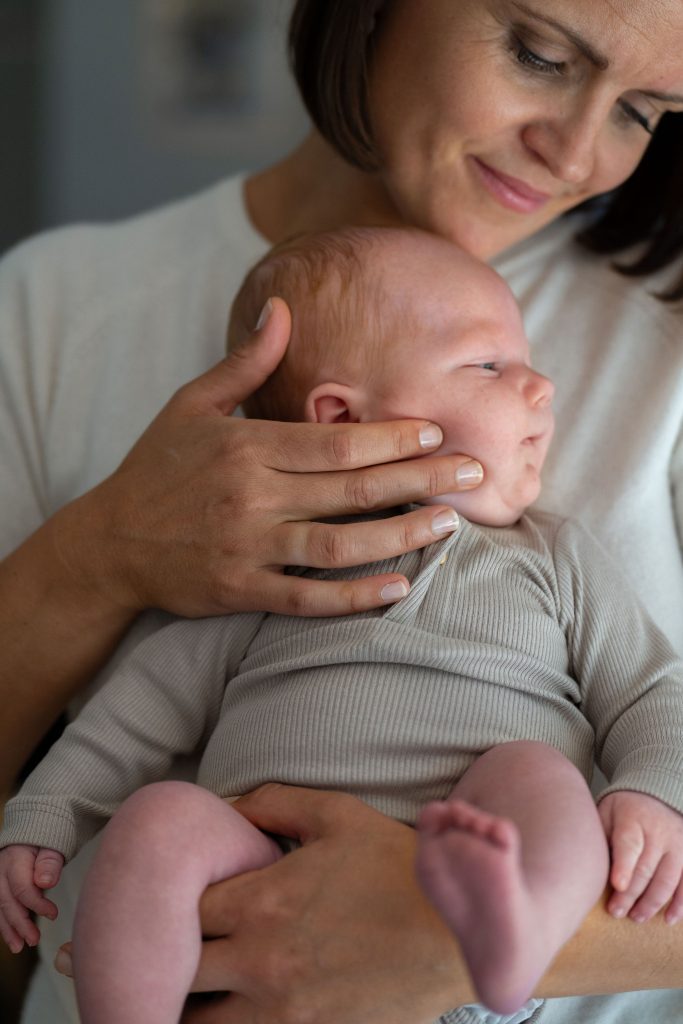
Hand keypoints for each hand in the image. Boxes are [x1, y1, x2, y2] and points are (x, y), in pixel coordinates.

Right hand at [0, 844, 62, 951]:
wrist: (32, 831)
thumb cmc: (45, 838)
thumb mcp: (52, 843)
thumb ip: (49, 862)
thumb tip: (44, 883)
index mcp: (14, 858)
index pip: (22, 888)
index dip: (37, 905)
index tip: (53, 915)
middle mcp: (0, 870)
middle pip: (7, 901)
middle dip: (20, 924)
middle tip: (34, 940)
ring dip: (8, 929)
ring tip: (19, 947)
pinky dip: (4, 923)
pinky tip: (12, 938)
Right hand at [52, 297, 481, 619]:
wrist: (108, 543)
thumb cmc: (155, 468)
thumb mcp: (190, 404)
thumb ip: (244, 362)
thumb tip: (283, 307)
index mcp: (245, 447)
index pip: (333, 442)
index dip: (390, 438)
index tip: (436, 431)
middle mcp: (251, 496)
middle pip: (350, 488)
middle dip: (419, 479)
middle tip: (473, 472)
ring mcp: (247, 547)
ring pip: (338, 543)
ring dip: (400, 535)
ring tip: (449, 524)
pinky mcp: (242, 589)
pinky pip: (307, 596)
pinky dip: (353, 596)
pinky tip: (396, 587)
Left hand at [182, 784, 468, 1023]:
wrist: (456, 934)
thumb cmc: (396, 868)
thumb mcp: (338, 815)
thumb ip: (273, 804)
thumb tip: (224, 806)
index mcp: (262, 900)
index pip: (181, 910)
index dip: (172, 906)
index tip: (177, 903)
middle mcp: (261, 959)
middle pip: (179, 971)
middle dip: (170, 958)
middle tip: (172, 950)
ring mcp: (281, 1011)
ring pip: (198, 1023)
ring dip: (192, 1005)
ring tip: (193, 990)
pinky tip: (231, 1013)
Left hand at [599, 790, 682, 923]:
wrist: (656, 794)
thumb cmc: (623, 809)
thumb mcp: (608, 812)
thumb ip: (602, 836)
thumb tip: (591, 867)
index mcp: (633, 818)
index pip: (629, 845)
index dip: (623, 867)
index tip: (616, 885)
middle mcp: (659, 831)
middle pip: (645, 868)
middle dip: (630, 894)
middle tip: (616, 912)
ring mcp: (678, 845)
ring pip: (667, 879)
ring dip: (652, 903)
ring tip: (635, 917)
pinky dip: (680, 904)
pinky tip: (668, 919)